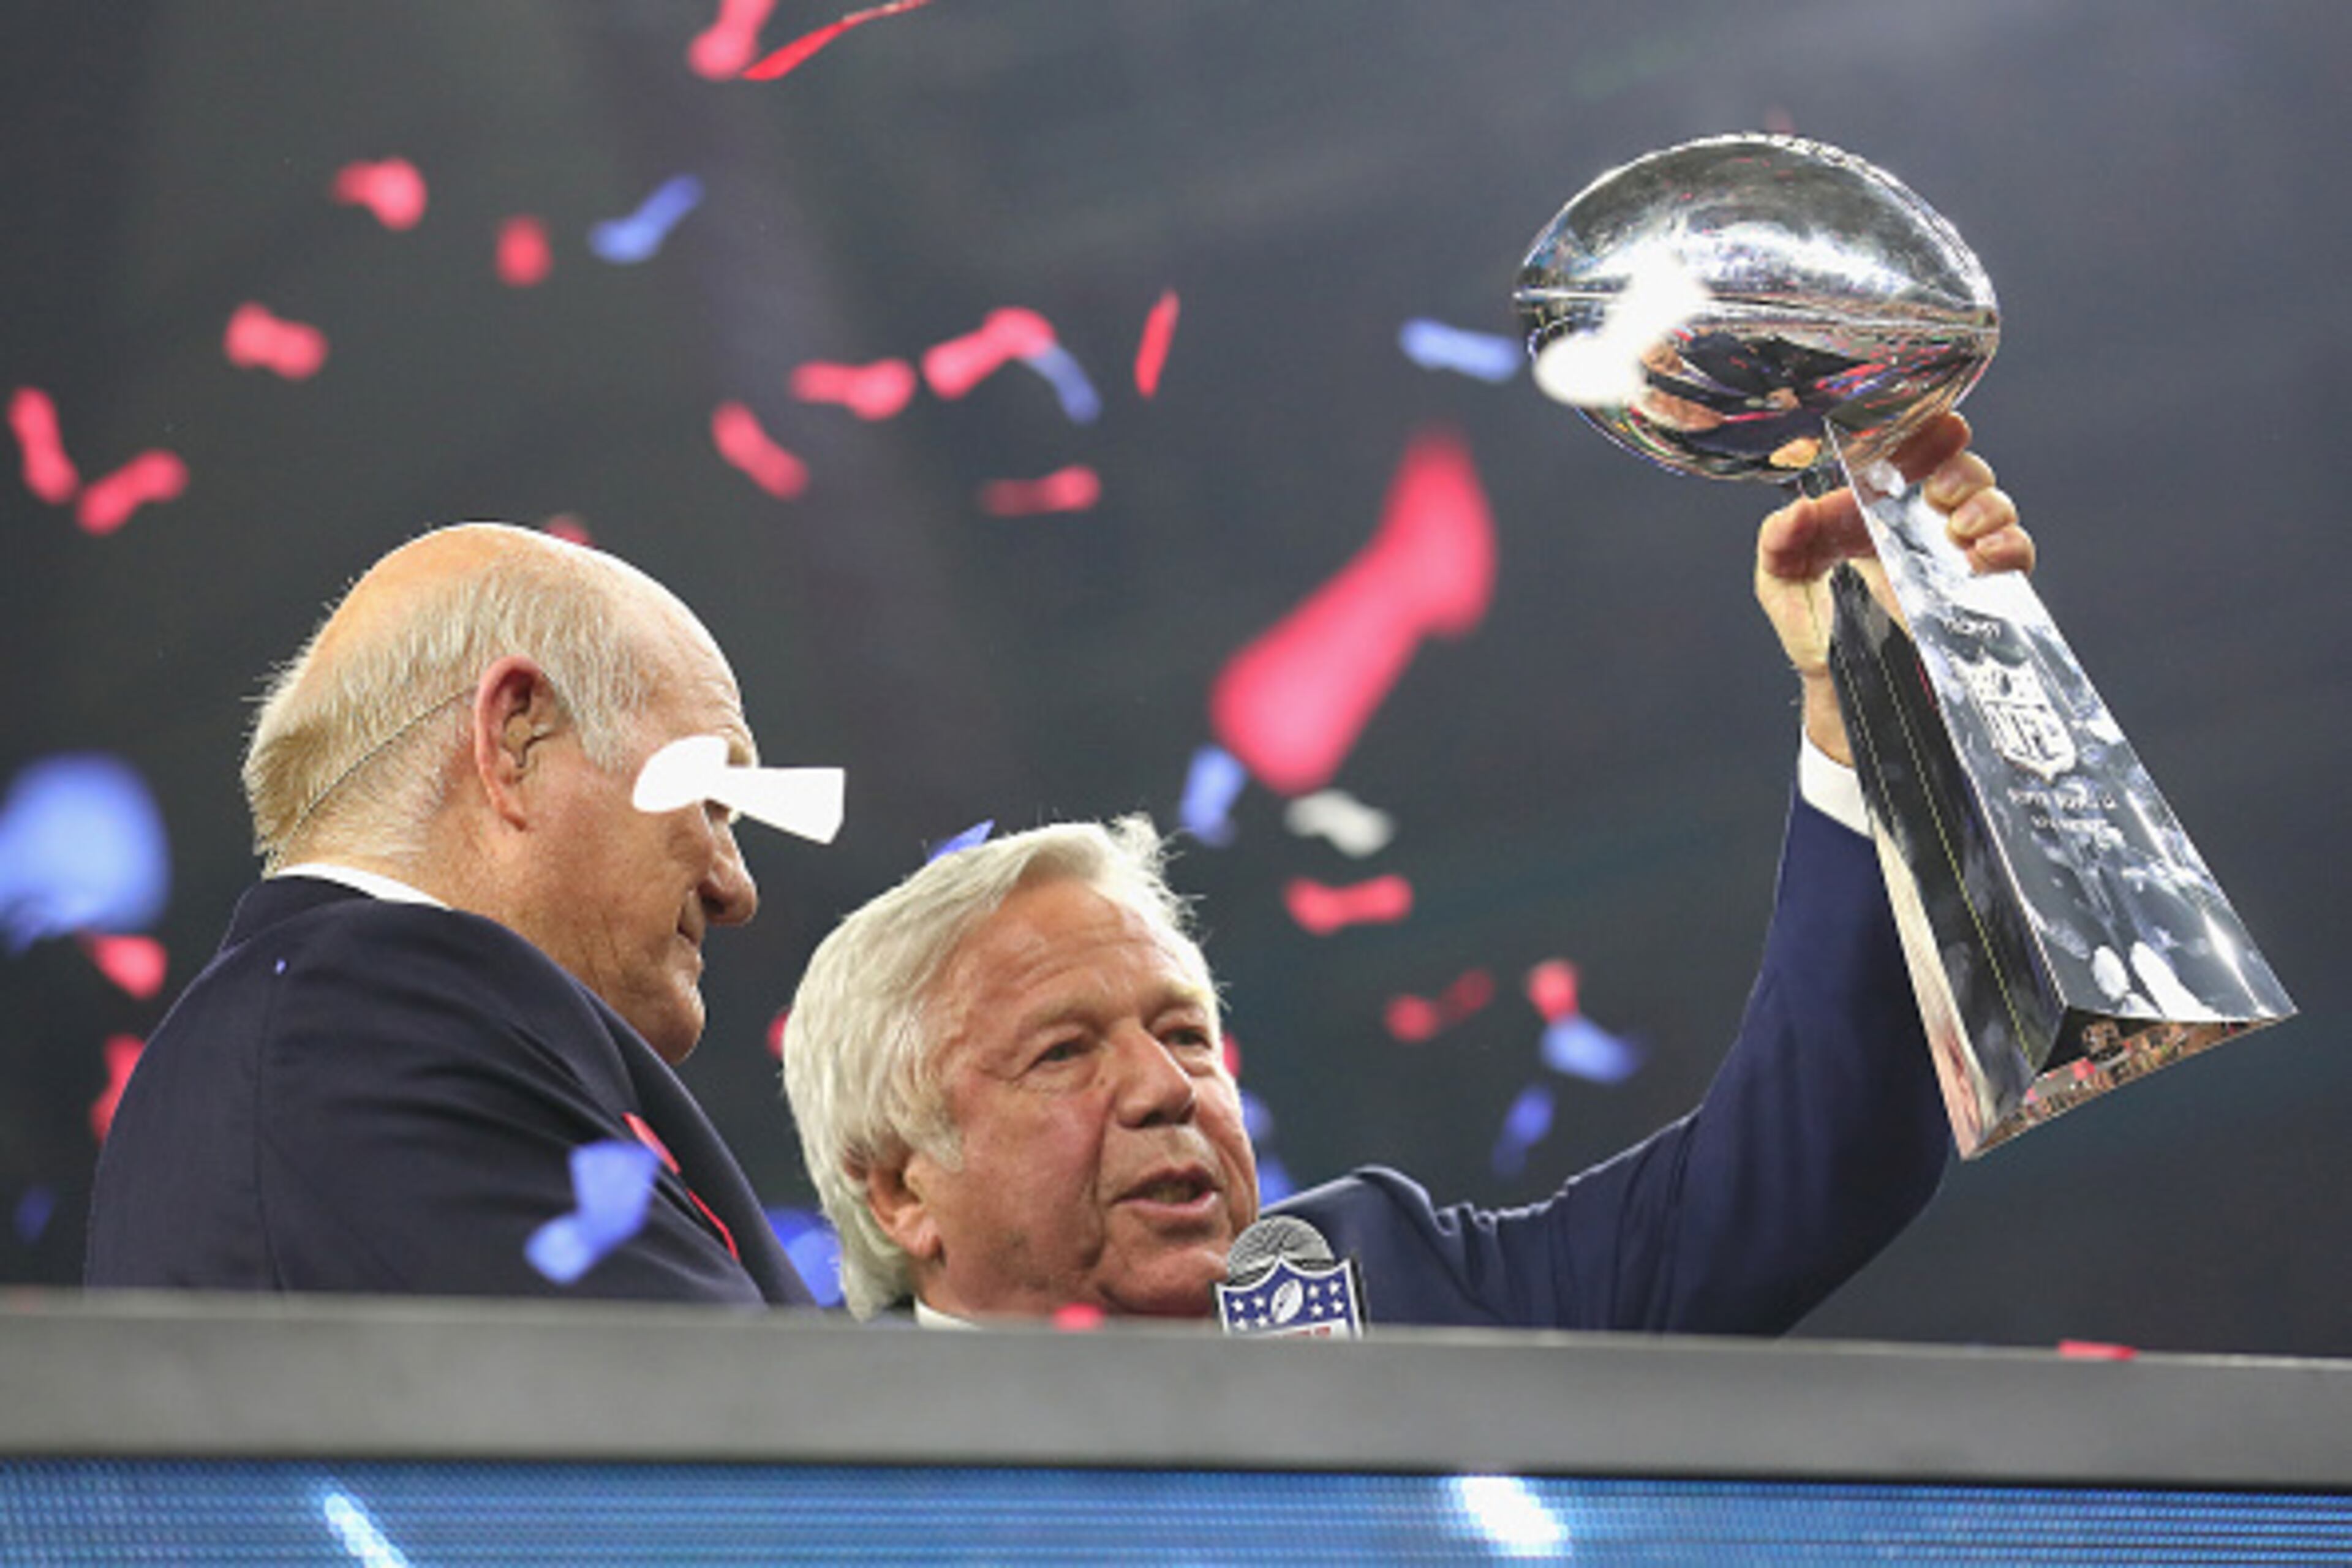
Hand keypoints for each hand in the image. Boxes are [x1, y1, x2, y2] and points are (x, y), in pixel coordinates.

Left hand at [1754, 412, 2033, 763]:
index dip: (1929, 433)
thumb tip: (1794, 512)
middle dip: (1961, 468)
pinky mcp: (1979, 591)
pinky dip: (2008, 545)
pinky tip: (1982, 556)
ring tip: (1958, 526)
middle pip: (1961, 471)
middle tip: (1940, 490)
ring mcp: (1951, 556)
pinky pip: (2014, 554)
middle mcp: (1917, 525)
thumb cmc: (1814, 629)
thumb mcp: (1780, 583)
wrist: (1843, 689)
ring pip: (1993, 506)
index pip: (1909, 455)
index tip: (1941, 424)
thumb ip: (1777, 542)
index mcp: (1872, 510)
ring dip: (1985, 505)